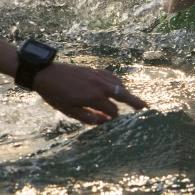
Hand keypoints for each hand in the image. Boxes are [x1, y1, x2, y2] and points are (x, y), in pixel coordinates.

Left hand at [33, 63, 147, 124]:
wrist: (46, 73)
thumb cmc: (56, 95)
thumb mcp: (70, 111)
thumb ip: (89, 118)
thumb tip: (106, 123)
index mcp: (94, 97)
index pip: (113, 111)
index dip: (115, 119)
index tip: (116, 125)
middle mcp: (100, 85)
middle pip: (124, 95)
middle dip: (136, 103)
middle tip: (147, 109)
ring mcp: (99, 76)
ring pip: (120, 85)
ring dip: (127, 93)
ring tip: (133, 101)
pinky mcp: (95, 70)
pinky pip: (113, 77)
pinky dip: (119, 83)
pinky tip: (119, 88)